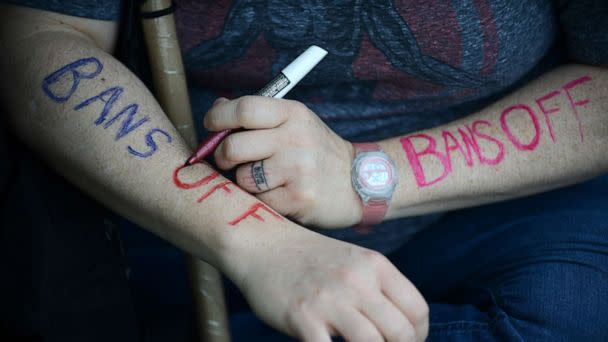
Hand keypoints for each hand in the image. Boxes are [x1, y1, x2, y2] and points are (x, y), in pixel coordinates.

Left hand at [204, 96, 360, 227]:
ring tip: (265, 179)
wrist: (359, 183)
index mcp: (293, 114)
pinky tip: (279, 195)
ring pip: (242, 178)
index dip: (219, 117)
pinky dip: (261, 200)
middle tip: (229, 160)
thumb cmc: (316, 151)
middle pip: (233, 146)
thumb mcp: (296, 123)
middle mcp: (296, 138)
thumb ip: (259, 115)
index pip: (244, 109)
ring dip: (245, 182)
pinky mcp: (298, 199)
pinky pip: (258, 201)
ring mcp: (298, 170)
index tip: (211, 125)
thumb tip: (217, 107)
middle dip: (222, 156)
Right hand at [230, 226, 428, 341]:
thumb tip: (401, 328)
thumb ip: (378, 288)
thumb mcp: (353, 261)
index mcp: (375, 265)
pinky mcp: (302, 317)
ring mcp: (329, 300)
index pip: (417, 309)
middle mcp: (357, 281)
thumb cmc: (310, 258)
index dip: (419, 335)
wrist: (263, 243)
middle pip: (401, 333)